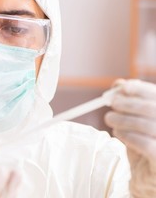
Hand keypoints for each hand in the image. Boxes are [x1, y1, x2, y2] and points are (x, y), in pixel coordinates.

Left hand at [105, 79, 155, 196]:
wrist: (148, 177)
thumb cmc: (143, 144)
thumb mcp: (135, 121)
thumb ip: (130, 103)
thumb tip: (119, 84)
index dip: (142, 90)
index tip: (122, 87)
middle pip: (153, 109)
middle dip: (129, 104)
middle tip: (111, 104)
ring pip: (149, 125)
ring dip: (124, 119)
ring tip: (109, 118)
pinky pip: (147, 144)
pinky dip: (129, 136)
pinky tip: (118, 133)